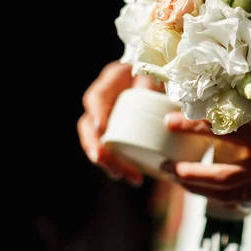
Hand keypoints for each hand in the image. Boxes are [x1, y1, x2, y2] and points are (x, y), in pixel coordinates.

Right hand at [77, 61, 163, 185]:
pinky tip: (136, 177)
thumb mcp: (158, 72)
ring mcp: (108, 120)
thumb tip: (155, 92)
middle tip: (102, 159)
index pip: (97, 96)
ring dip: (108, 162)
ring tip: (123, 174)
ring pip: (97, 144)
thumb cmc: (161, 72)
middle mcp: (104, 102)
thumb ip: (155, 79)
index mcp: (112, 82)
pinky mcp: (118, 135)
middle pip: (88, 126)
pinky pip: (113, 153)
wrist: (162, 77)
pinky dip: (122, 166)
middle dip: (94, 145)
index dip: (96, 112)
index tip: (102, 127)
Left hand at [160, 113, 250, 205]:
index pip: (229, 132)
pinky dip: (213, 196)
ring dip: (196, 189)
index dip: (196, 127)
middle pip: (224, 176)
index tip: (170, 121)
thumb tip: (210, 87)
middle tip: (164, 166)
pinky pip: (236, 201)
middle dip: (190, 173)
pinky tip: (196, 188)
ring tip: (174, 177)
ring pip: (227, 195)